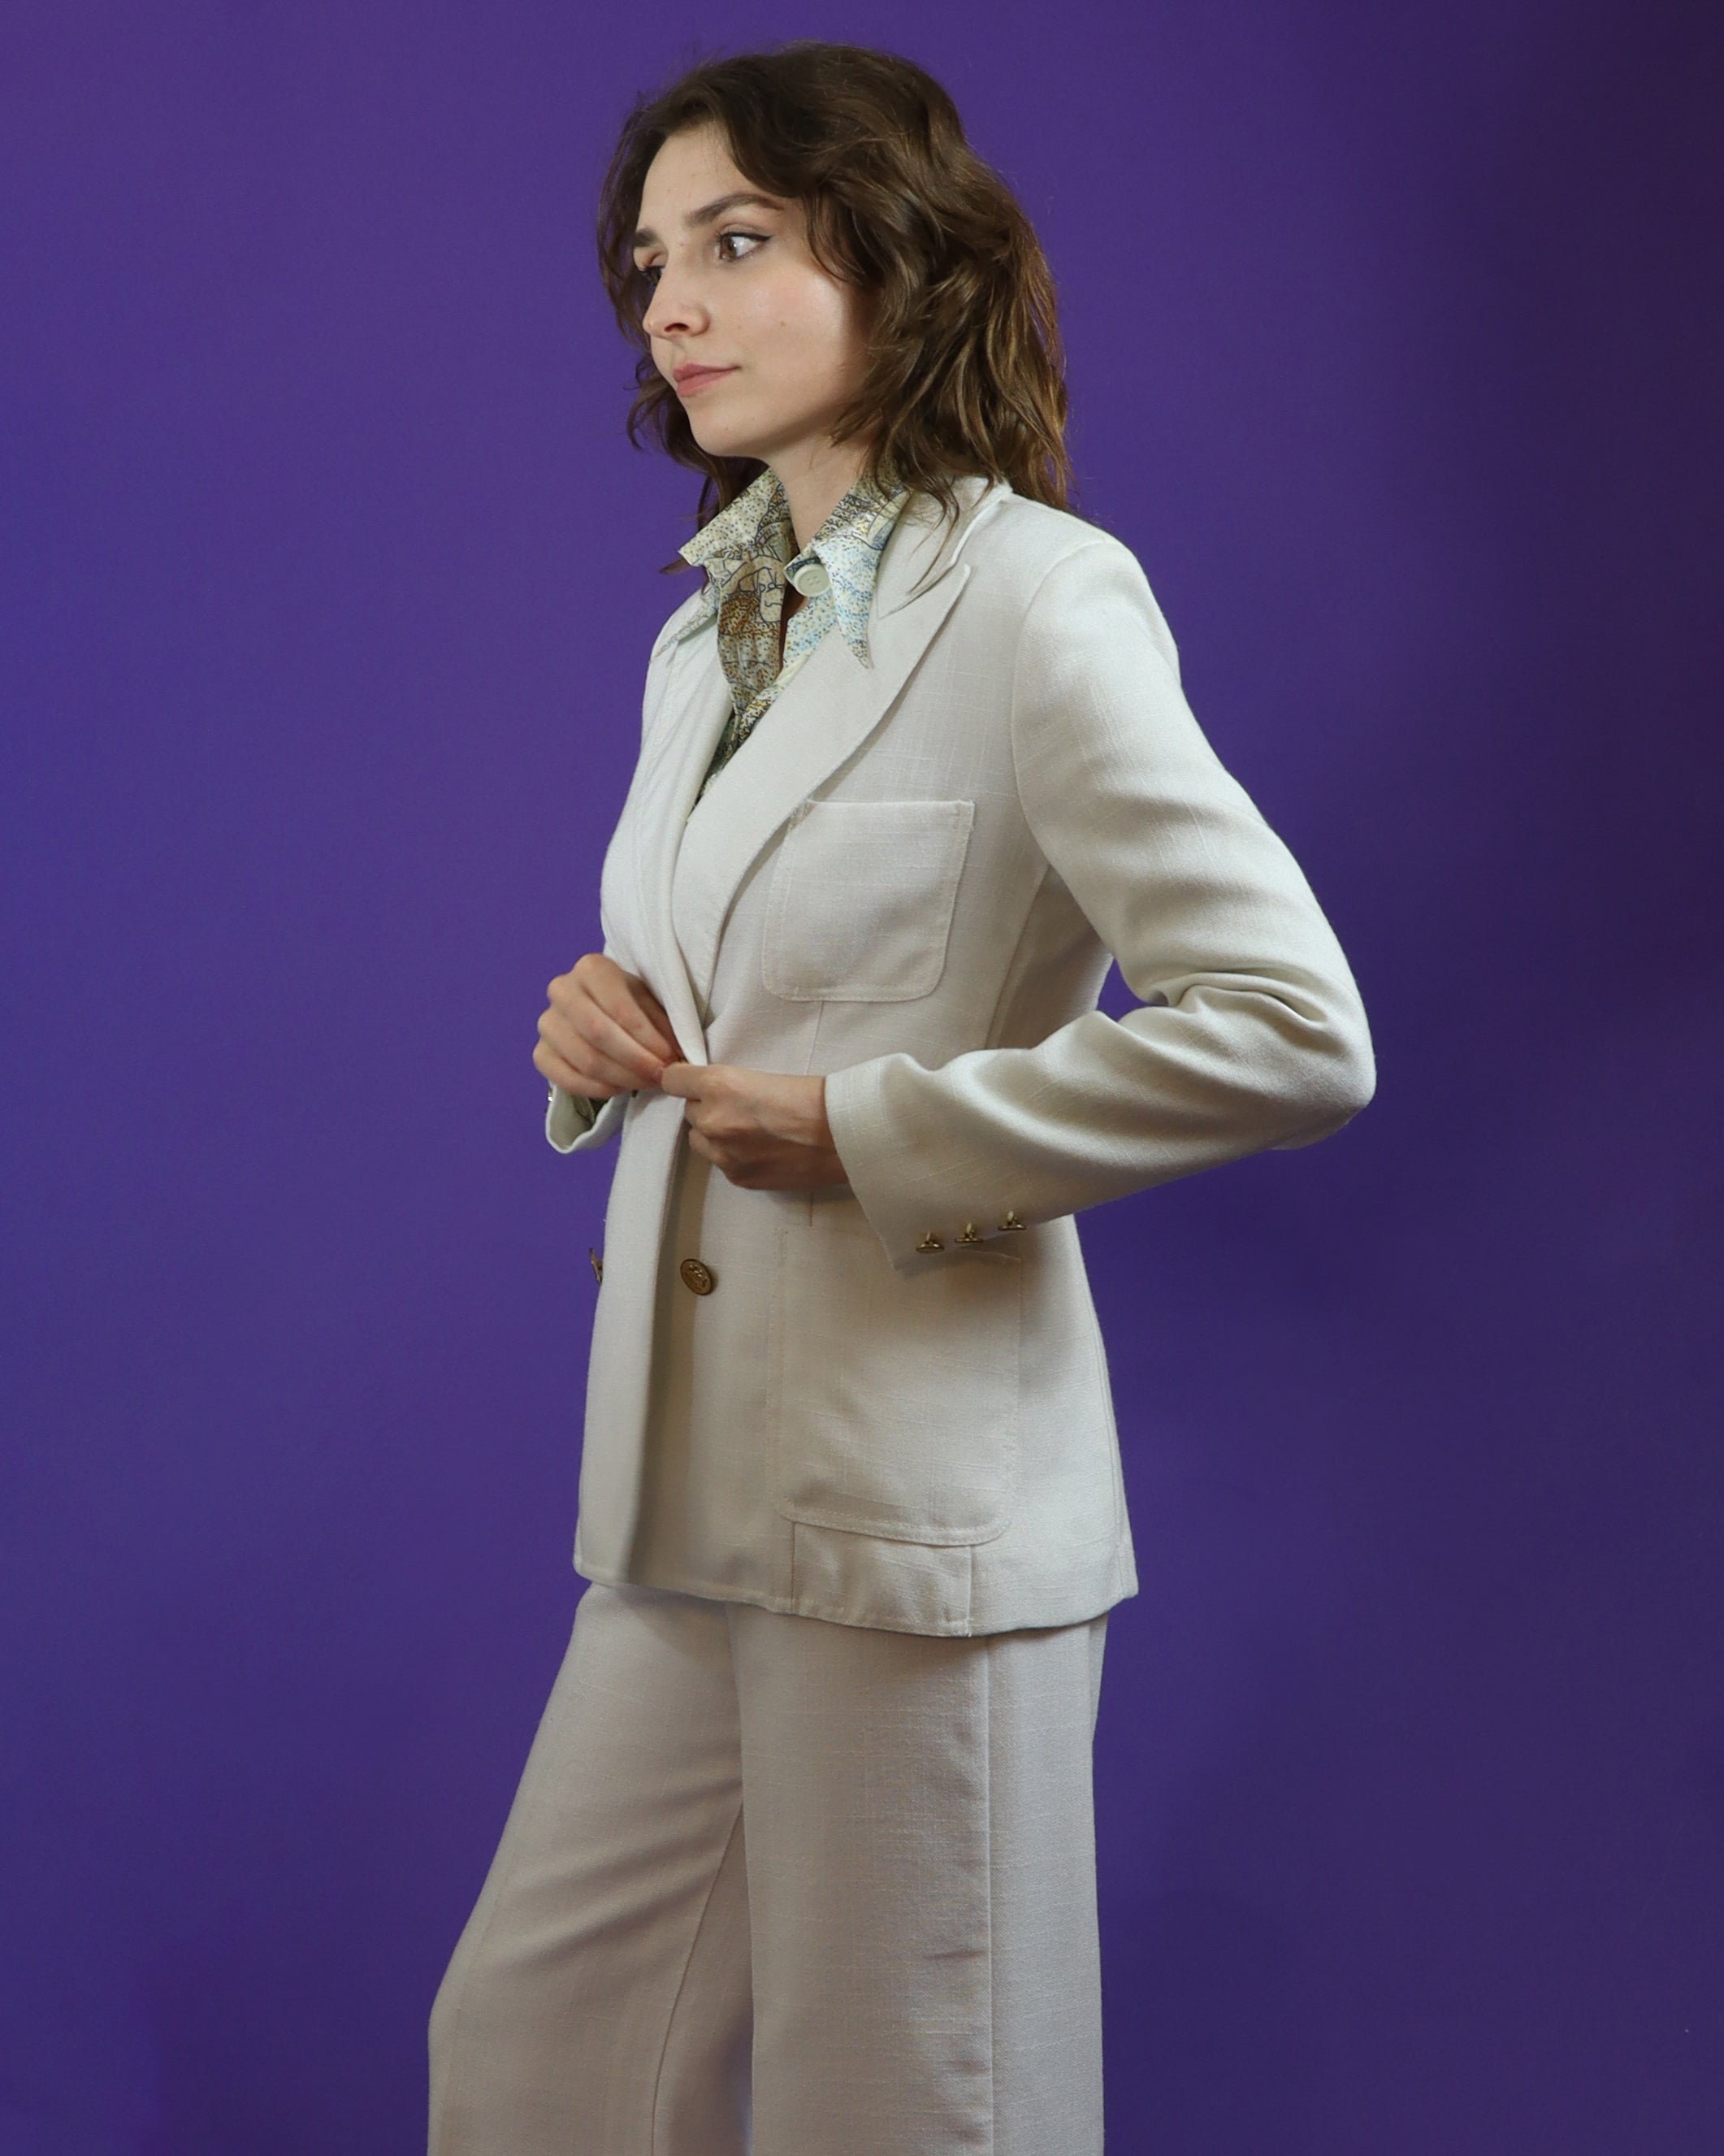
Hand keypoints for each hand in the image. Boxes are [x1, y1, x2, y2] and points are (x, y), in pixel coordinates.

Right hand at [534, 953, 677, 1099]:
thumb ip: (661, 1023)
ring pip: (585, 1060)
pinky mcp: (540, 1053)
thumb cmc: (630, 1003)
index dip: (646, 1037)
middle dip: (635, 1060)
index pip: (618, 1007)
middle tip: (660, 1076)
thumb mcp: (649, 1002)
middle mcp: (561, 990)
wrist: (597, 1010)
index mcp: (591, 968)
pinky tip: (621, 1089)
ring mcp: (547, 1023)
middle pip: (597, 1033)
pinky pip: (567, 1080)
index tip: (670, 1058)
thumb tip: (674, 1056)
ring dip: (622, 1078)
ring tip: (646, 1083)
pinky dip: (599, 1090)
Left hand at [659, 1062, 848, 1190]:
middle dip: (707, 1107)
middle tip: (740, 1106)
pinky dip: (734, 1155)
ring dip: (715, 1134)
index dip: (683, 1079)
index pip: (673, 1079)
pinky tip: (762, 1149)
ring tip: (750, 1131)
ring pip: (700, 1140)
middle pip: (689, 1111)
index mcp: (719, 1085)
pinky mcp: (738, 1177)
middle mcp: (712, 1120)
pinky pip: (721, 1163)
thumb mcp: (763, 1075)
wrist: (844, 1135)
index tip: (691, 1081)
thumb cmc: (814, 1096)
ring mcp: (723, 1154)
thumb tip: (707, 1090)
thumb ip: (727, 1085)